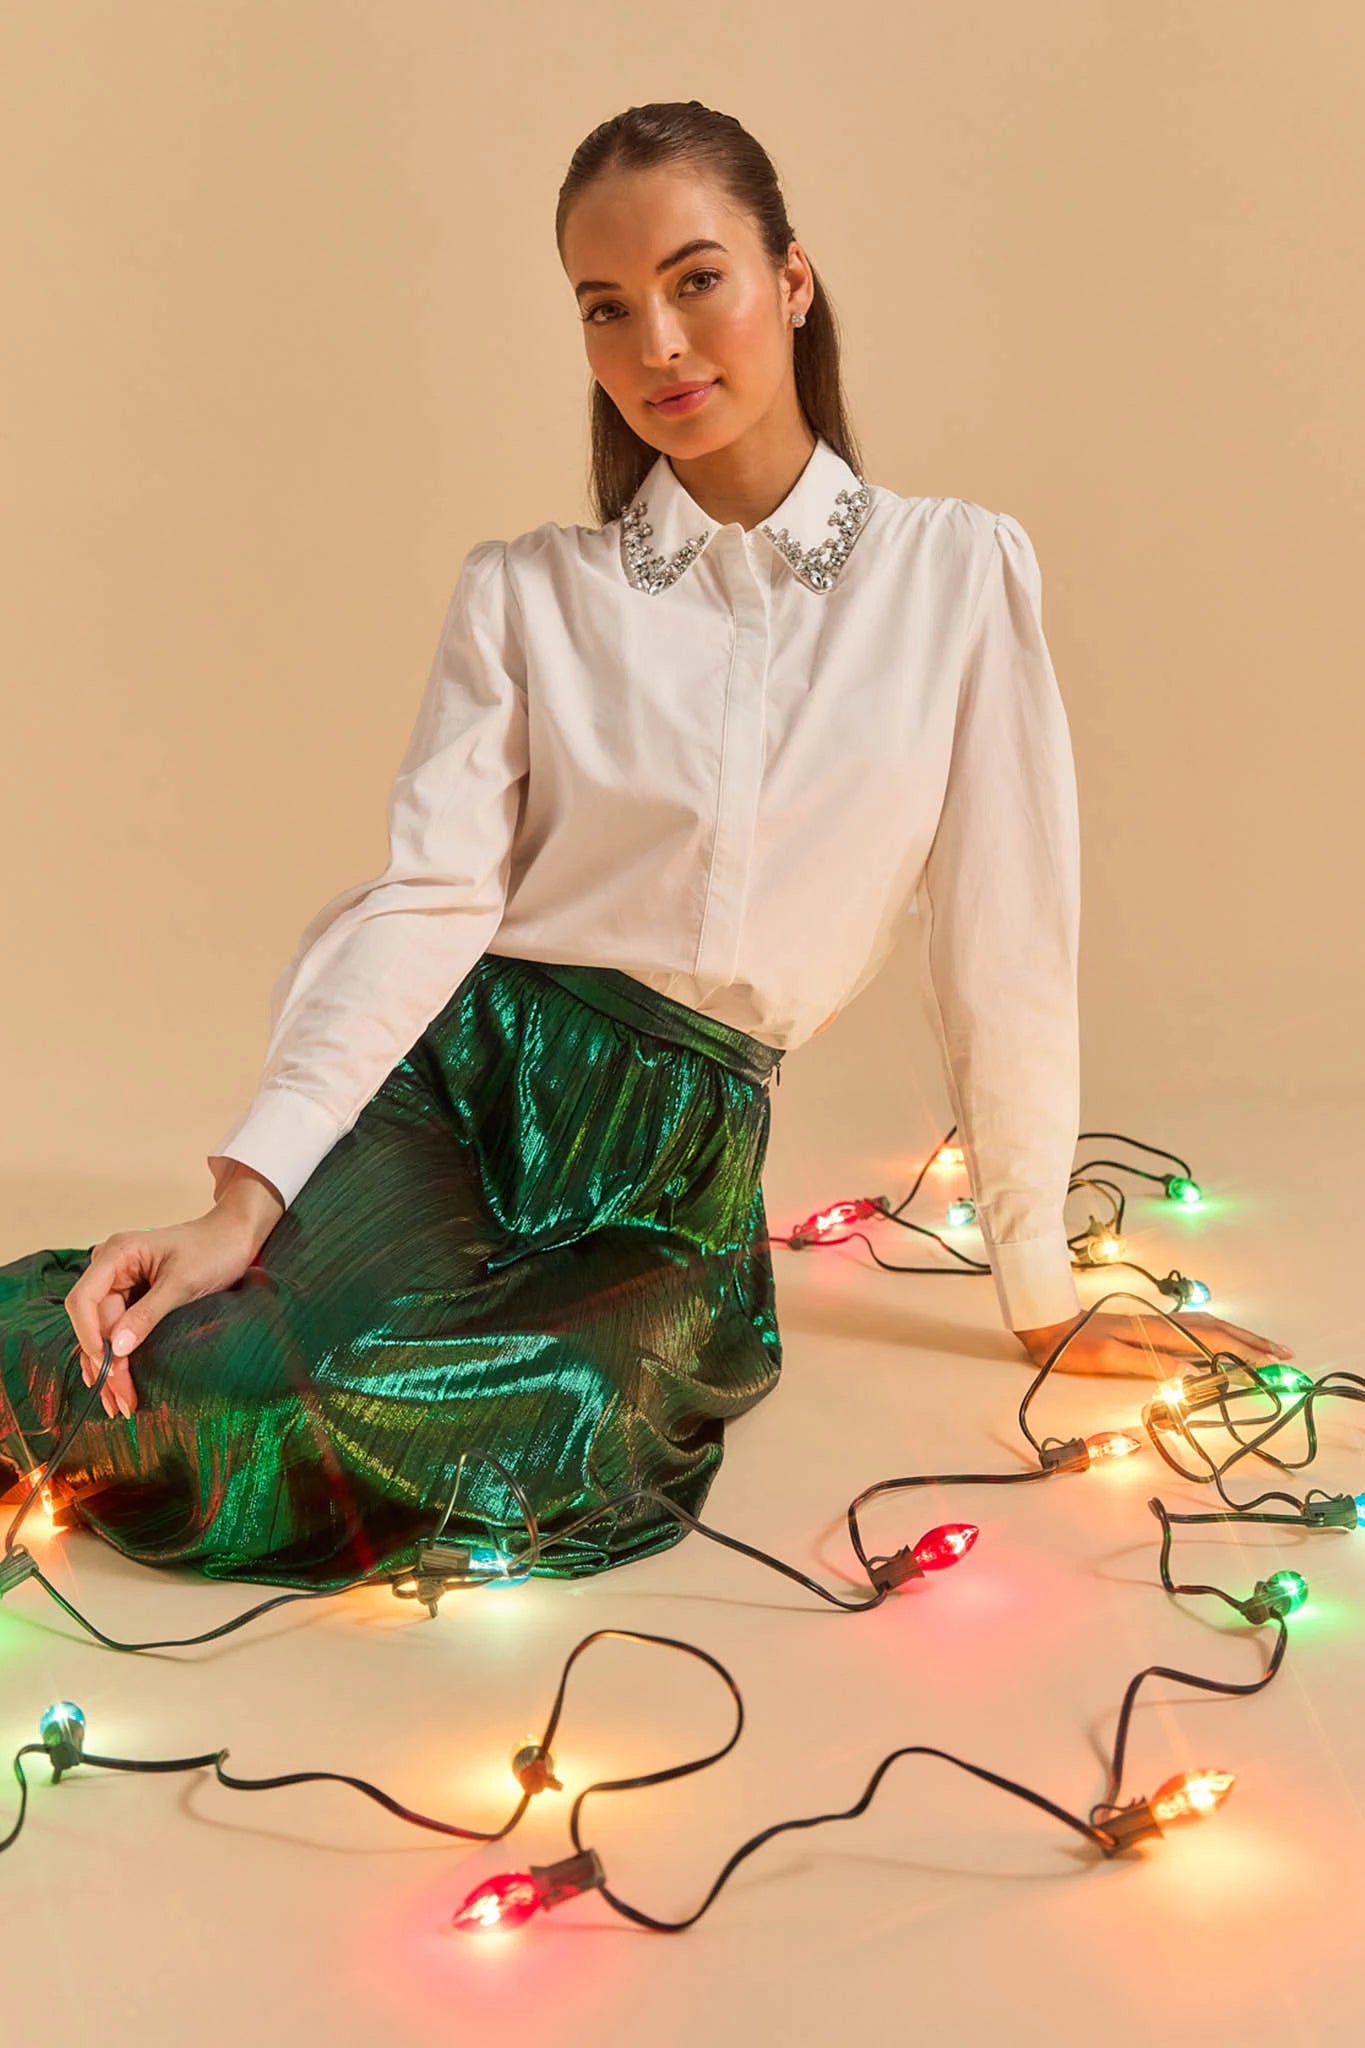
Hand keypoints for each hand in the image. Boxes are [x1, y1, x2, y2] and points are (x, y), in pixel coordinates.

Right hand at [63, 1211, 258, 1417]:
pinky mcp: (133, 1298)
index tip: (107, 1367)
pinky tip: (119, 1383)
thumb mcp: (182, 1283)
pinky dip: (121, 1356)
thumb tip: (116, 1349)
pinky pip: (117, 1330)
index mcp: (117, 1254)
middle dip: (106, 1362)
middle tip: (120, 1399)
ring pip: (103, 1332)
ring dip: (110, 1367)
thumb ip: (147, 1314)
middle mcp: (111, 1268)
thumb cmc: (213, 1250)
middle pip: (93, 1322)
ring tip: (118, 1403)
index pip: (83, 1300)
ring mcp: (121, 1284)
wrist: (235, 1238)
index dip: (88, 1336)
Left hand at [1013, 1307, 1295, 1379]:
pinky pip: (1192, 1328)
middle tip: (1282, 1354)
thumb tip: (1191, 1372)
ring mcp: (1154, 1323)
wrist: (1045, 1323)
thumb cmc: (1072, 1346)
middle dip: (1252, 1342)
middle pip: (1218, 1329)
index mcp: (1157, 1332)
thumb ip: (1149, 1363)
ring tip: (1261, 1346)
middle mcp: (1161, 1324)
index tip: (1272, 1364)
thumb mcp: (1108, 1358)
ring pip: (1207, 1326)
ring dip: (1237, 1336)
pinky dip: (1216, 1334)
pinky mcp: (1145, 1326)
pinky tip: (1217, 1340)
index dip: (1244, 1352)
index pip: (1212, 1341)